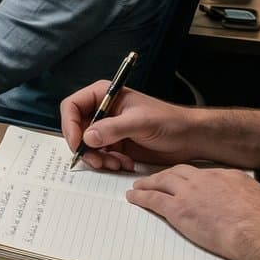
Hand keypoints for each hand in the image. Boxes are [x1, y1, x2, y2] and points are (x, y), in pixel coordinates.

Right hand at [59, 82, 202, 169]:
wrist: (189, 138)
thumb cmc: (169, 122)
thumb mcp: (140, 123)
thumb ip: (113, 129)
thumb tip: (87, 137)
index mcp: (104, 95)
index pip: (72, 106)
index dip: (70, 125)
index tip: (77, 143)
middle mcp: (102, 111)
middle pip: (76, 128)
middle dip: (85, 147)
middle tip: (97, 160)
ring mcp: (108, 129)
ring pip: (86, 145)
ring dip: (98, 158)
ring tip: (115, 163)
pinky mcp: (115, 144)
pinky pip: (100, 155)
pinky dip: (108, 162)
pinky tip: (125, 163)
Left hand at [127, 165, 259, 259]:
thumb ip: (256, 205)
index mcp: (229, 177)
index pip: (206, 174)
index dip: (192, 178)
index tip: (187, 181)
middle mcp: (207, 179)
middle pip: (179, 172)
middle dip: (165, 175)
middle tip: (155, 178)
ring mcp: (191, 193)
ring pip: (162, 182)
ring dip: (148, 183)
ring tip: (138, 186)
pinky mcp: (179, 209)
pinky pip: (154, 200)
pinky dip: (141, 197)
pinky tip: (133, 197)